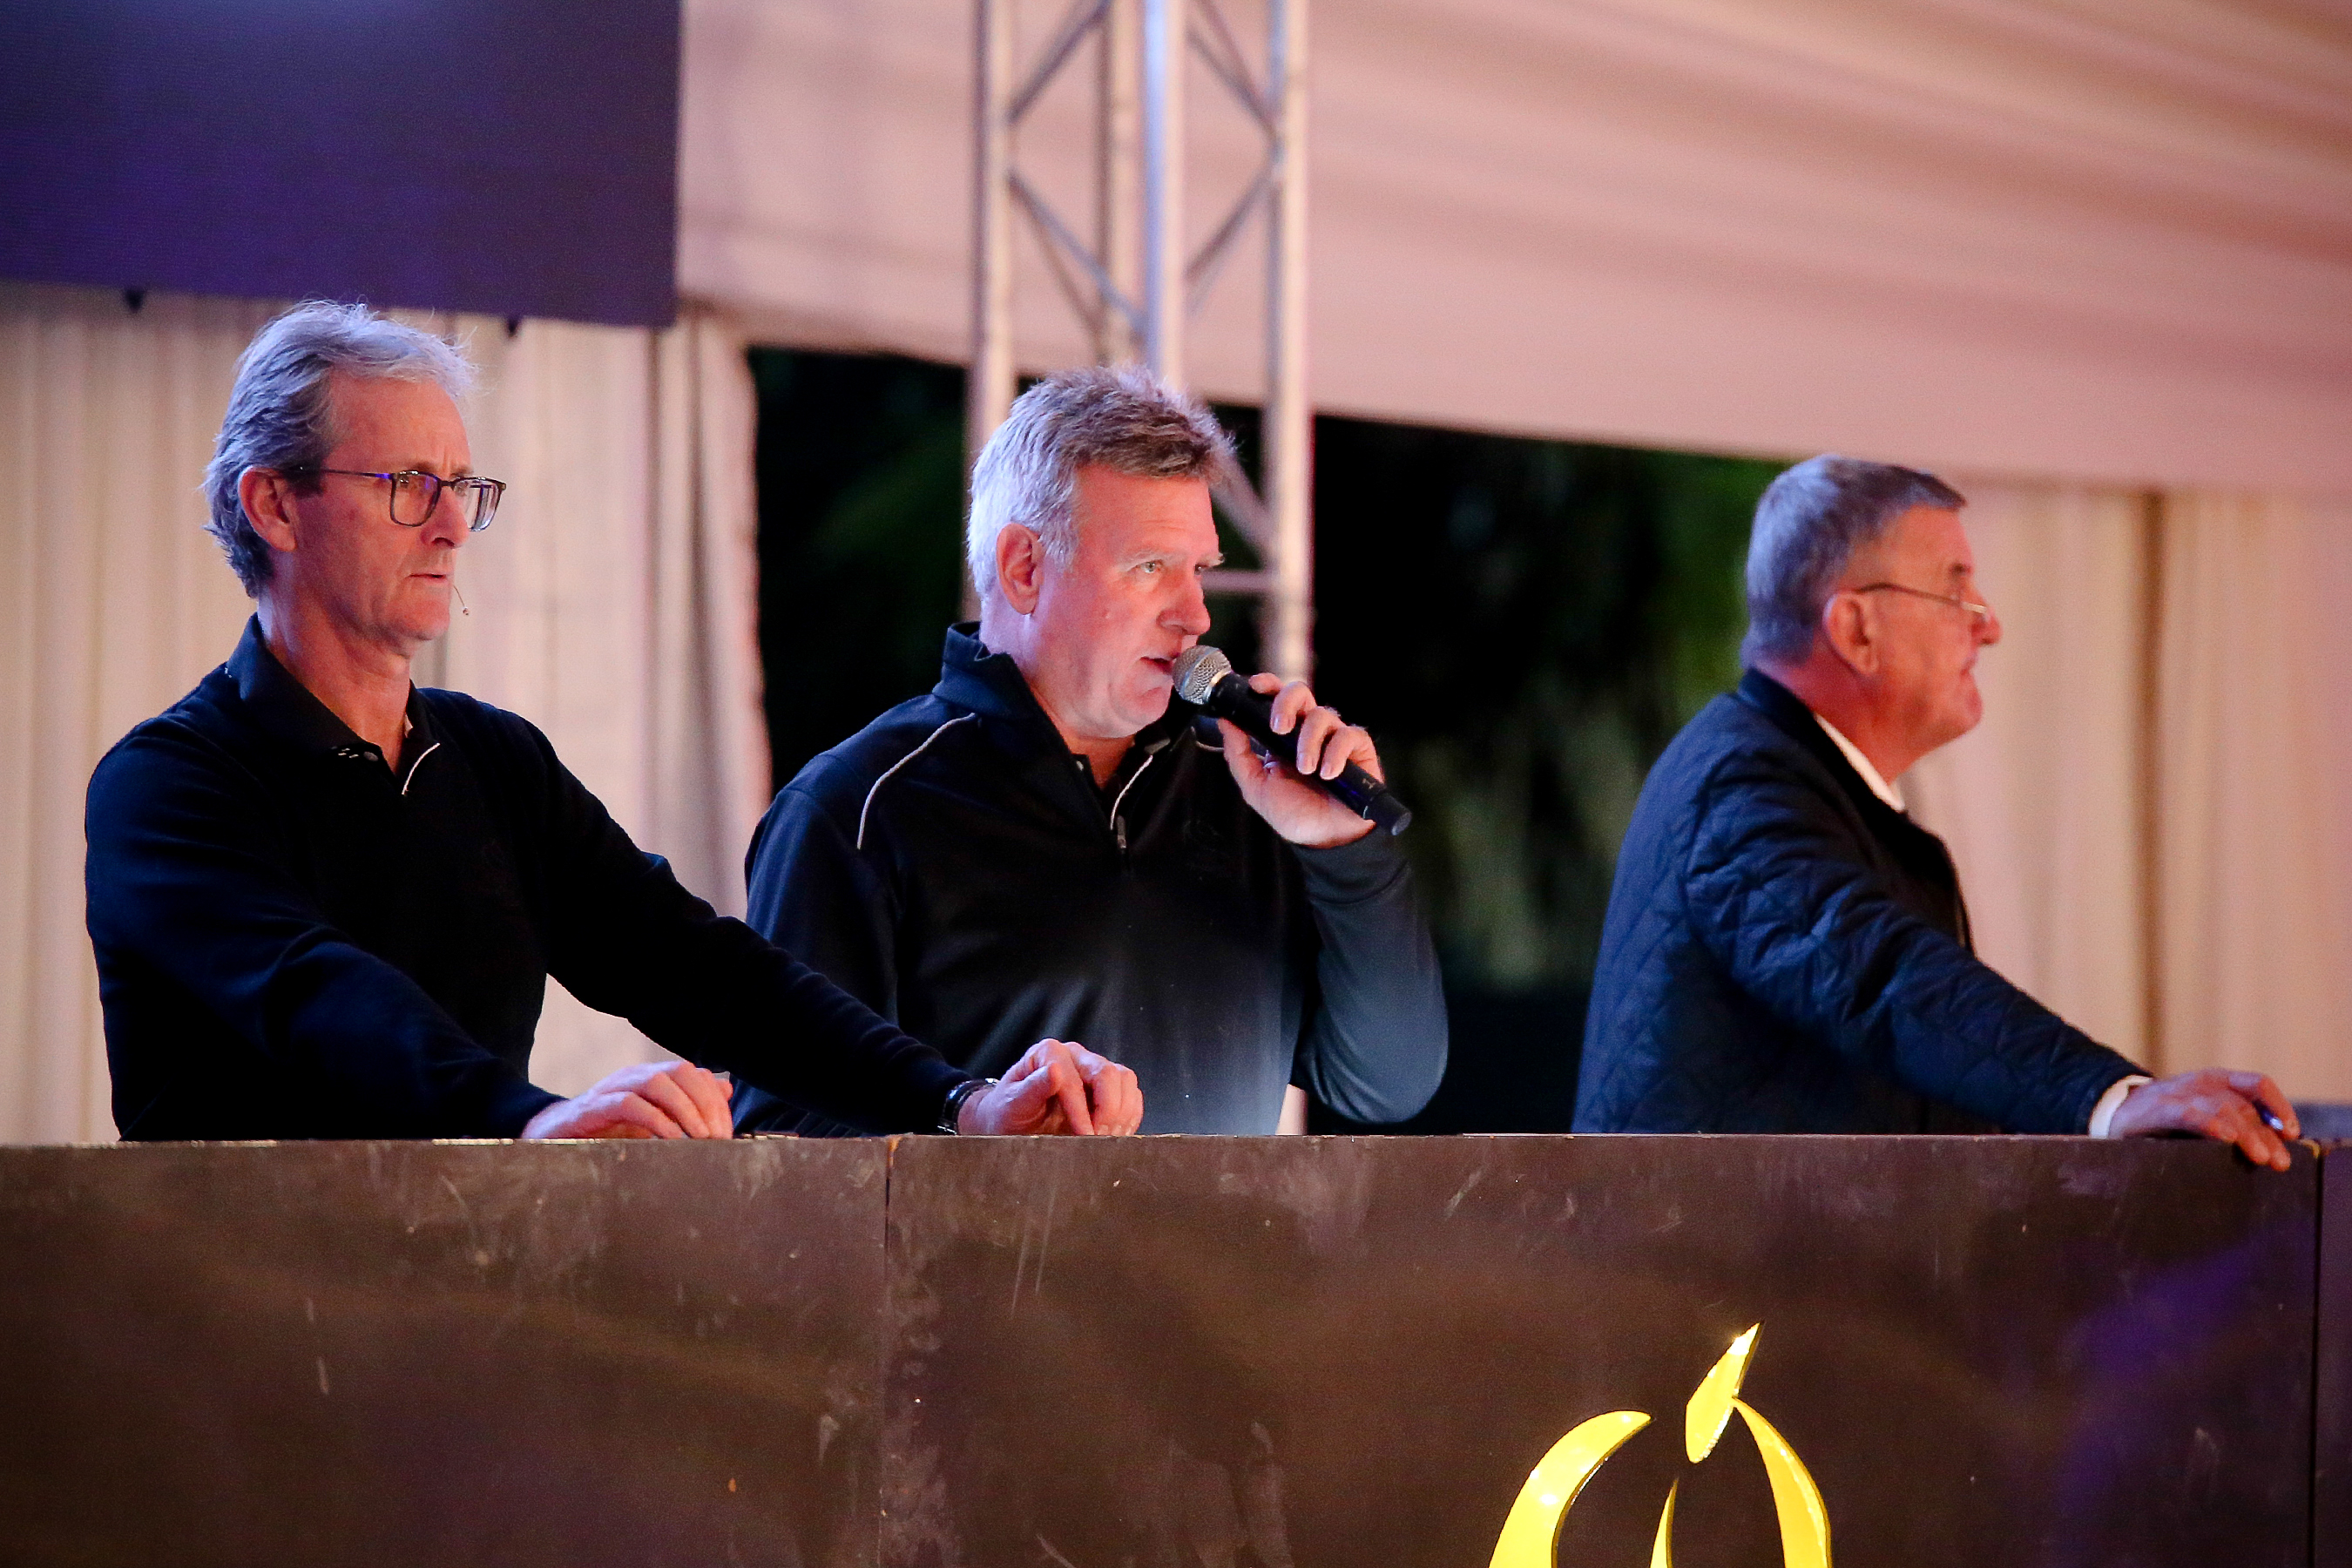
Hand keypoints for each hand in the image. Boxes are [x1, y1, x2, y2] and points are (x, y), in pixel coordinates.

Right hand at [520, 1061, 735, 1139]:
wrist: (554, 1139)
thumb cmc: (608, 1132)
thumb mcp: (653, 1120)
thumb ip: (688, 1105)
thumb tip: (726, 1089)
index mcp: (652, 1077)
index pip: (695, 1075)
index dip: (716, 1101)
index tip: (727, 1132)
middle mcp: (634, 1076)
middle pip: (681, 1072)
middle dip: (705, 1104)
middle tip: (717, 1137)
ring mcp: (612, 1088)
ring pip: (656, 1082)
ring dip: (684, 1109)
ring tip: (700, 1137)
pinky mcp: (593, 1108)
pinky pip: (628, 1103)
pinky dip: (654, 1119)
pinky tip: (671, 1138)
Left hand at [960, 1039, 1142, 1134]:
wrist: (1013, 1125)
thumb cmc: (1008, 1114)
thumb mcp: (1012, 1105)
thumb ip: (1032, 1088)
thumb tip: (1056, 1071)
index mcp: (1049, 1053)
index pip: (1073, 1080)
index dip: (1081, 1111)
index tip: (1084, 1136)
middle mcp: (1075, 1055)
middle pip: (1107, 1073)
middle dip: (1107, 1111)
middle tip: (1097, 1139)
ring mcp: (1094, 1068)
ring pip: (1125, 1080)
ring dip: (1121, 1113)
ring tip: (1105, 1138)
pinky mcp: (1109, 1086)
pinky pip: (1132, 1095)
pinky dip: (1128, 1117)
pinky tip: (1114, 1135)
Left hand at [1217, 673, 1382, 848]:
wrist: (1325, 840)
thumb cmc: (1294, 814)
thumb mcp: (1256, 787)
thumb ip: (1238, 755)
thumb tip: (1225, 722)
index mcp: (1283, 736)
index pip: (1276, 698)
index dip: (1268, 685)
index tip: (1256, 687)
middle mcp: (1308, 731)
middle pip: (1300, 692)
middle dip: (1286, 705)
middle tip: (1279, 728)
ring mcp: (1333, 737)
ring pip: (1322, 714)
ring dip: (1309, 742)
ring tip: (1307, 770)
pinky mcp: (1357, 748)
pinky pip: (1348, 735)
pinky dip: (1335, 753)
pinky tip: (1328, 774)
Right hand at [2106, 1068, 2298, 1171]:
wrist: (2115, 1112)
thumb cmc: (2166, 1122)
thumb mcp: (2203, 1114)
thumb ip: (2232, 1124)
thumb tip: (2272, 1148)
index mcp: (2216, 1081)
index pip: (2257, 1085)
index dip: (2278, 1107)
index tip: (2291, 1134)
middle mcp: (2201, 1083)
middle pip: (2244, 1106)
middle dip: (2265, 1135)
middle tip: (2279, 1163)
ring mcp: (2179, 1093)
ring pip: (2222, 1108)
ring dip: (2245, 1133)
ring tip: (2259, 1157)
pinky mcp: (2158, 1108)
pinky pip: (2189, 1114)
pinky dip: (2210, 1124)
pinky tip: (2225, 1139)